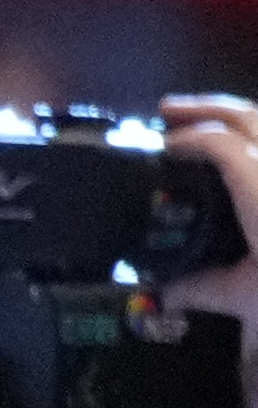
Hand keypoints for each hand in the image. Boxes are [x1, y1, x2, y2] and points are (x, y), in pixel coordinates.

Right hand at [161, 96, 257, 360]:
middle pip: (250, 117)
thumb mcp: (250, 298)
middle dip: (206, 108)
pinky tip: (242, 157)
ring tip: (204, 124)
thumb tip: (164, 295)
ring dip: (236, 118)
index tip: (158, 147)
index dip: (187, 139)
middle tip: (167, 111)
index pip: (224, 145)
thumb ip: (205, 288)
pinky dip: (255, 144)